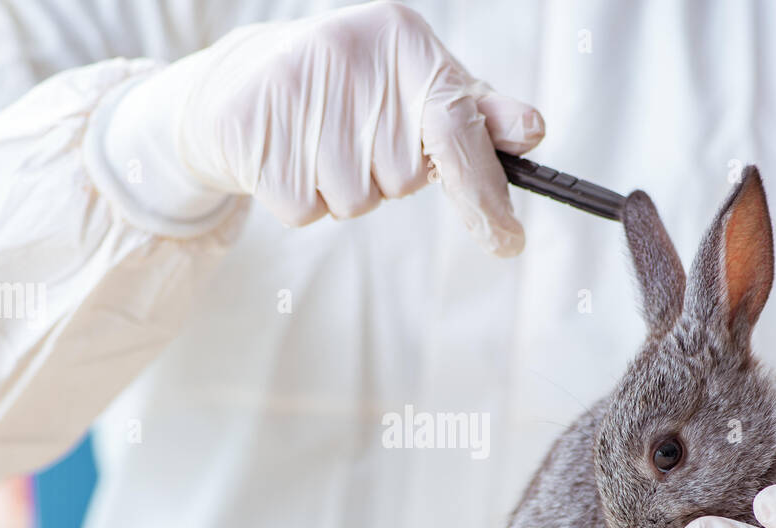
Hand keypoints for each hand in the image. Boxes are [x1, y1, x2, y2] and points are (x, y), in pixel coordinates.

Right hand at [99, 1, 543, 252]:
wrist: (242, 84)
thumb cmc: (352, 92)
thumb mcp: (418, 87)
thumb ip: (477, 114)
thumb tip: (532, 132)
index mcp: (402, 38)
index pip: (457, 127)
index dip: (484, 191)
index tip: (509, 241)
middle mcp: (351, 54)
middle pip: (403, 179)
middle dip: (386, 177)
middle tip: (358, 141)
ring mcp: (297, 90)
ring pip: (356, 202)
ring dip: (343, 191)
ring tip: (319, 148)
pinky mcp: (253, 132)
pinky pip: (306, 212)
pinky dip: (303, 201)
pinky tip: (290, 159)